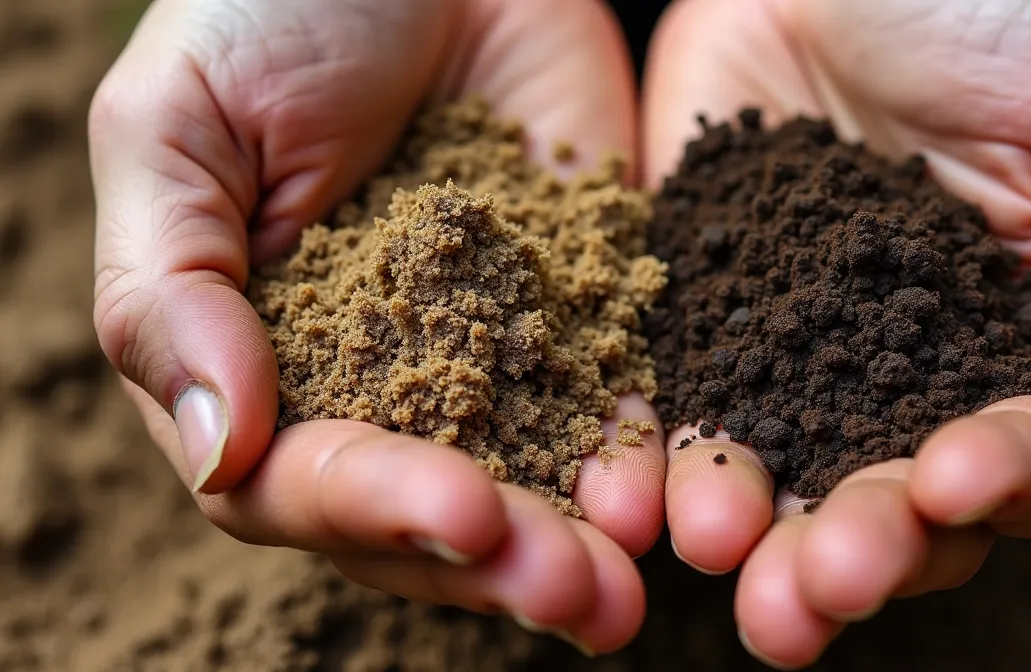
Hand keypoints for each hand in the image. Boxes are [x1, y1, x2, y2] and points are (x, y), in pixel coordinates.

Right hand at [90, 0, 661, 654]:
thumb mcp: (177, 131)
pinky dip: (641, 452)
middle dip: (498, 562)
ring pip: (530, 481)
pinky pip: (615, 395)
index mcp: (266, 364)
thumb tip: (221, 447)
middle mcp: (381, 383)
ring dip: (578, 546)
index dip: (373, 508)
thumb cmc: (269, 12)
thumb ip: (174, 290)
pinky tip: (672, 496)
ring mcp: (490, 352)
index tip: (456, 512)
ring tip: (626, 589)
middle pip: (429, 513)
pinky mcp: (585, 308)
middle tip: (573, 593)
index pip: (301, 481)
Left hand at [641, 0, 1030, 666]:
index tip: (954, 476)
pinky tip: (638, 500)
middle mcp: (914, 379)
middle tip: (820, 578)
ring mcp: (801, 358)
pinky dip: (658, 460)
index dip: (1007, 481)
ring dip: (757, 537)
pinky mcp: (704, 322)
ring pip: (786, 481)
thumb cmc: (1000, 4)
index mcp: (1030, 346)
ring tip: (724, 554)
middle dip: (867, 548)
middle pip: (902, 506)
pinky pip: (679, 405)